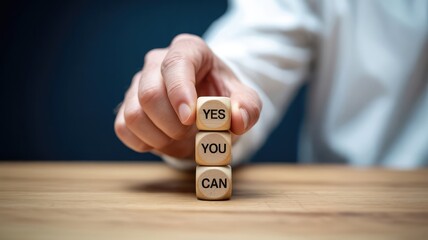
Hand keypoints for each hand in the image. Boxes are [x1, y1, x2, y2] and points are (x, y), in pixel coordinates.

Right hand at [114, 34, 261, 158]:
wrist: (205, 105)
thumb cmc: (223, 96)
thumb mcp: (244, 99)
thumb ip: (248, 107)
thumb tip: (238, 120)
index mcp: (188, 50)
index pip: (177, 63)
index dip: (180, 91)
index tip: (190, 117)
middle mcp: (157, 62)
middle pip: (149, 93)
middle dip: (172, 124)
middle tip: (191, 134)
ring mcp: (138, 83)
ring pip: (133, 114)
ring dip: (159, 138)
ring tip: (181, 140)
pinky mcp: (126, 106)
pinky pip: (123, 128)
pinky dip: (144, 143)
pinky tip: (163, 141)